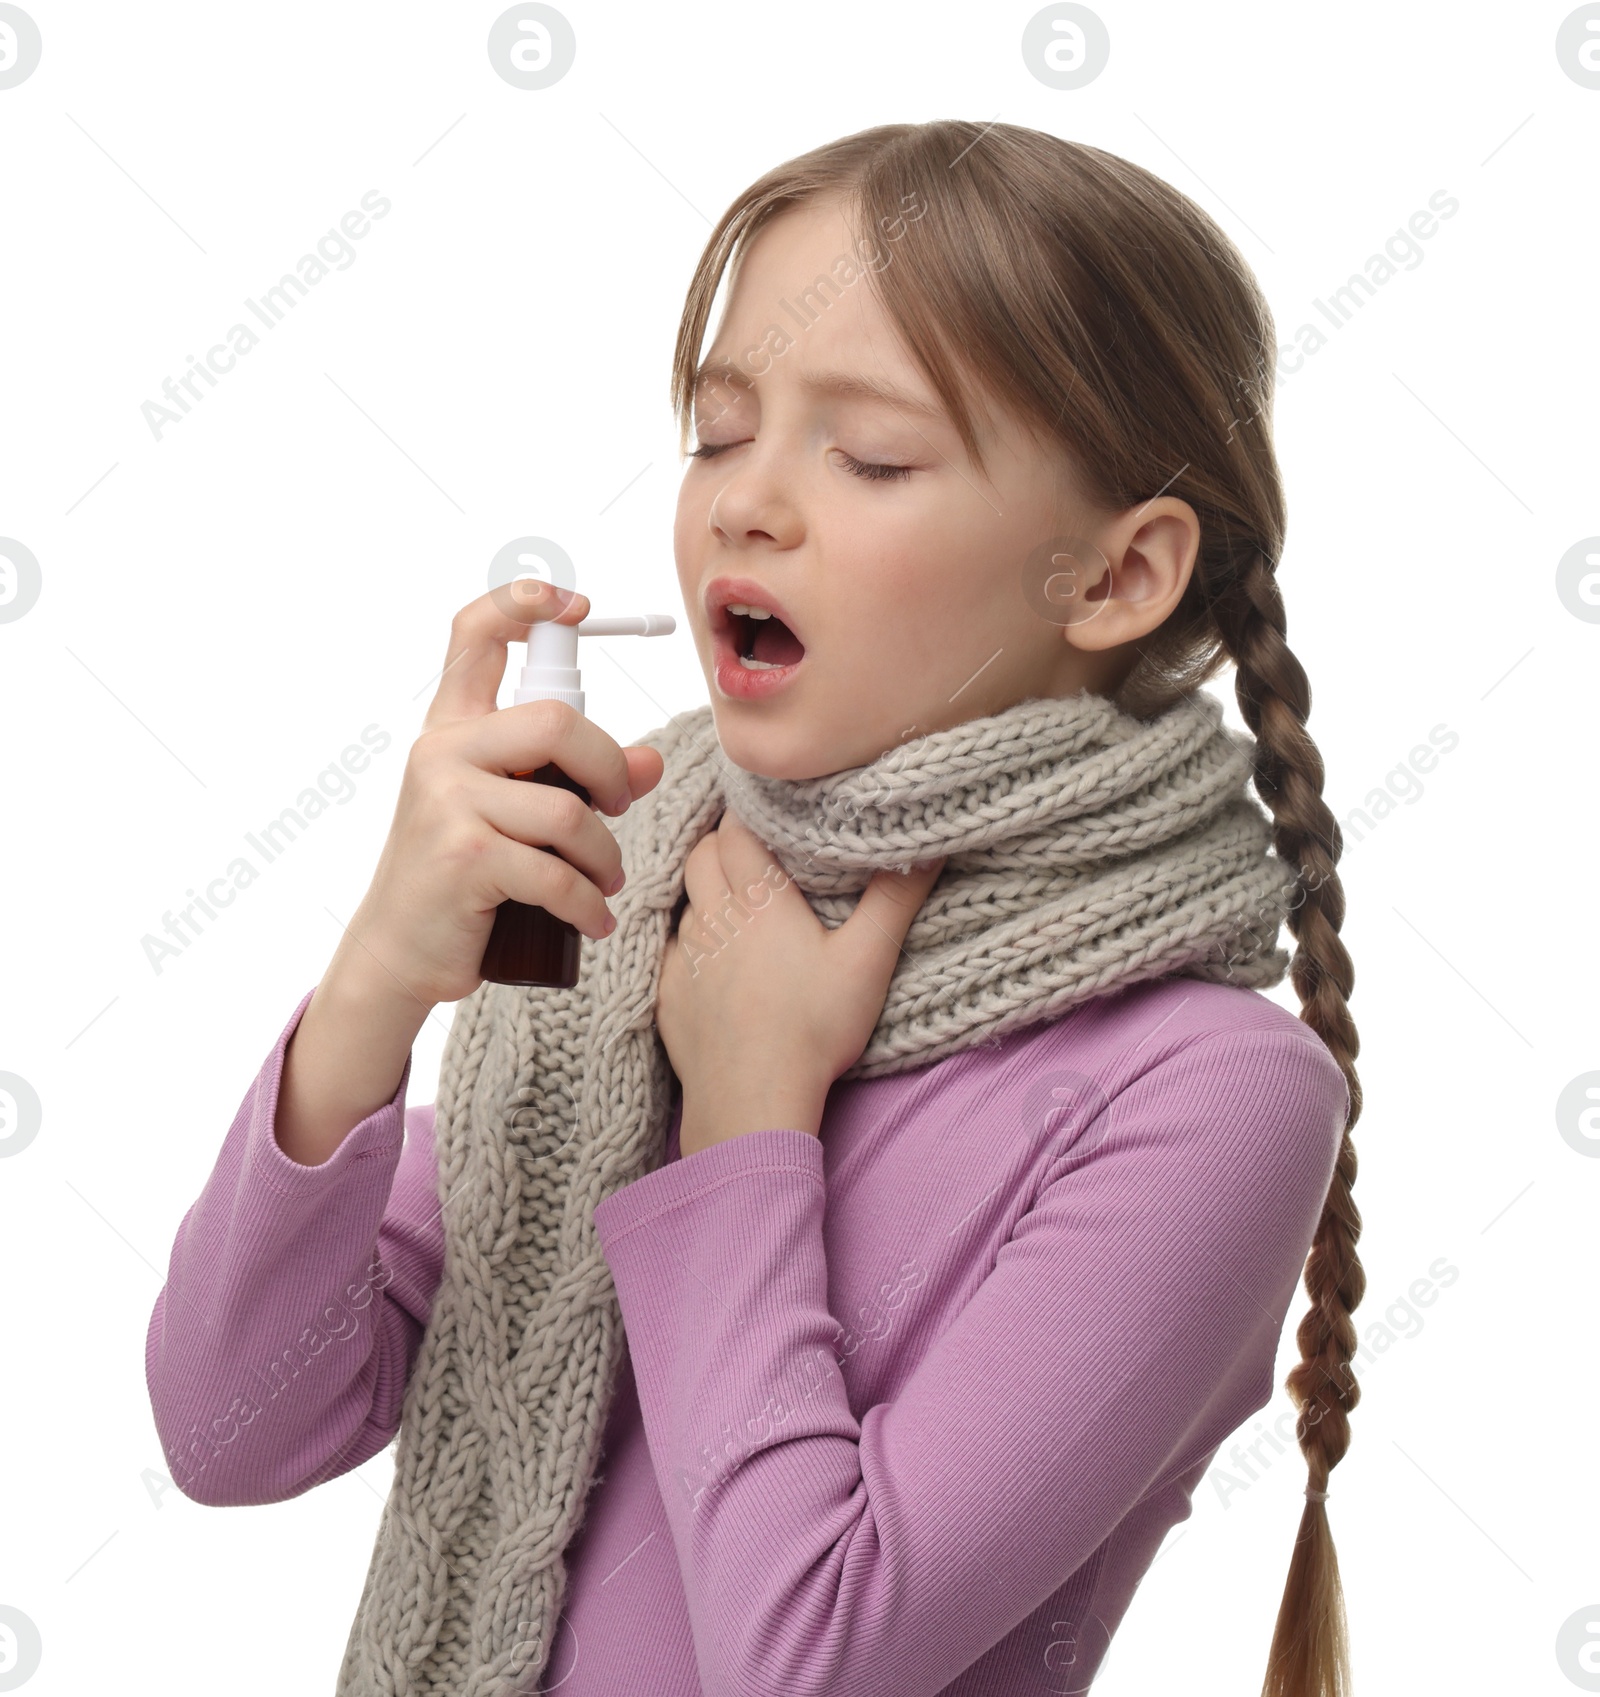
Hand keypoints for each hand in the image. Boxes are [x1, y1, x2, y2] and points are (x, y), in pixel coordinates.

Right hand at [333, 584, 665, 1008]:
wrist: (401, 952)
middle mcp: (442, 752)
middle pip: (556, 721)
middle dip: (608, 769)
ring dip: (603, 856)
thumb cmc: (464, 877)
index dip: (524, 602)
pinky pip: (555, 874)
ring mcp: (446, 803)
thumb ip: (578, 780)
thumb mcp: (517, 816)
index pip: (475, 634)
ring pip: (567, 810)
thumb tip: (651, 761)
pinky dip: (588, 904)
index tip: (578, 605)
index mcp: (452, 728)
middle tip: (618, 807)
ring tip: (603, 880)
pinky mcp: (462, 858)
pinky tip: (592, 921)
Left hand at [654, 811, 944, 1156]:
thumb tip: (929, 846)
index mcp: (759, 898)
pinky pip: (671, 946)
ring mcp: (685, 955)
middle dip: (721, 843)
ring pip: (686, 898)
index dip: (748, 814)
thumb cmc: (813, 1029)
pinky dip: (689, 937)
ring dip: (705, 889)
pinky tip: (713, 955)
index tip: (767, 810)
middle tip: (752, 848)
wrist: (752, 1100)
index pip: (736, 830)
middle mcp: (714, 917)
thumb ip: (895, 898)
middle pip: (702, 855)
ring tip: (736, 898)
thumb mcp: (867, 961)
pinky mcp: (667, 992)